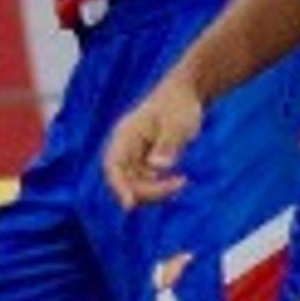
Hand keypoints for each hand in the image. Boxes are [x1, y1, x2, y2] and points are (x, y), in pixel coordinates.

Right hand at [102, 76, 203, 207]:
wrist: (186, 94)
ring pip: (137, 186)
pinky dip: (161, 188)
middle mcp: (126, 149)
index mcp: (125, 136)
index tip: (129, 206)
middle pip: (126, 182)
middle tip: (180, 184)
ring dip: (157, 192)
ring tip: (183, 182)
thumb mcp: (177, 123)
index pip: (113, 166)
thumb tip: (157, 167)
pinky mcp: (146, 163)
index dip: (118, 187)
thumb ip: (167, 145)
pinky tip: (179, 182)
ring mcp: (135, 157)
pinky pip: (148, 184)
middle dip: (149, 191)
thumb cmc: (179, 104)